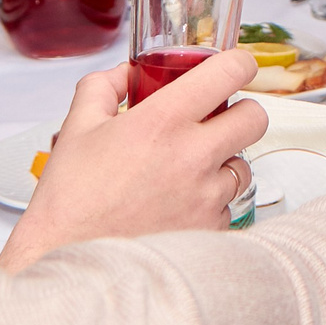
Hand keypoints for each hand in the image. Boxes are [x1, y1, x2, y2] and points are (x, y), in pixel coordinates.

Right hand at [0, 48, 269, 270]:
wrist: (70, 261)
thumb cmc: (71, 201)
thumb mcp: (77, 128)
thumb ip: (103, 87)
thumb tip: (125, 74)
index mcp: (163, 121)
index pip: (228, 72)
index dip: (237, 63)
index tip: (235, 66)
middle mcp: (193, 156)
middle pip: (255, 118)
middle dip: (240, 113)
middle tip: (218, 120)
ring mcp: (206, 195)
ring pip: (243, 165)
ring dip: (223, 162)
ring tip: (188, 170)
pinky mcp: (210, 229)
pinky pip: (228, 206)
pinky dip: (211, 202)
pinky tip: (180, 203)